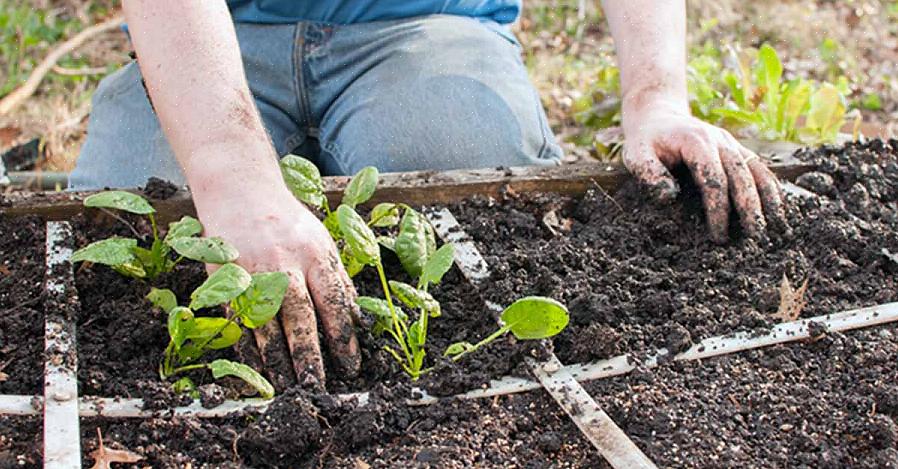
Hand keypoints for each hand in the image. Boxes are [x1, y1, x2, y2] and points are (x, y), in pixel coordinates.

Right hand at [195, 185, 359, 389]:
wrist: (239, 192)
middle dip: (308, 355)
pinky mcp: (226, 279)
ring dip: (276, 359)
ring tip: (287, 387)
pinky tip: (256, 369)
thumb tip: (357, 320)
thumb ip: (338, 279)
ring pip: (266, 323)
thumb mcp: (322, 242)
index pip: (333, 301)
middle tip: (316, 386)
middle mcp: (283, 263)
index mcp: (314, 253)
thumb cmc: (288, 222)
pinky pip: (238, 319)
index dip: (343, 337)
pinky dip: (247, 346)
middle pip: (299, 316)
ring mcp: (252, 272)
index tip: (351, 366)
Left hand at [621, 97, 786, 241]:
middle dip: (750, 207)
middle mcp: (719, 140)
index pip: (714, 179)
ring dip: (768, 198)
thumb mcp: (636, 155)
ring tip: (776, 226)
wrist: (658, 116)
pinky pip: (758, 168)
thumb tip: (670, 197)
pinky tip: (778, 208)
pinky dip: (770, 187)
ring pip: (756, 170)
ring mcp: (731, 143)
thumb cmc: (646, 141)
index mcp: (696, 142)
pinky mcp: (736, 149)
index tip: (718, 235)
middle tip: (755, 236)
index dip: (718, 208)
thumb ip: (649, 174)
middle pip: (741, 176)